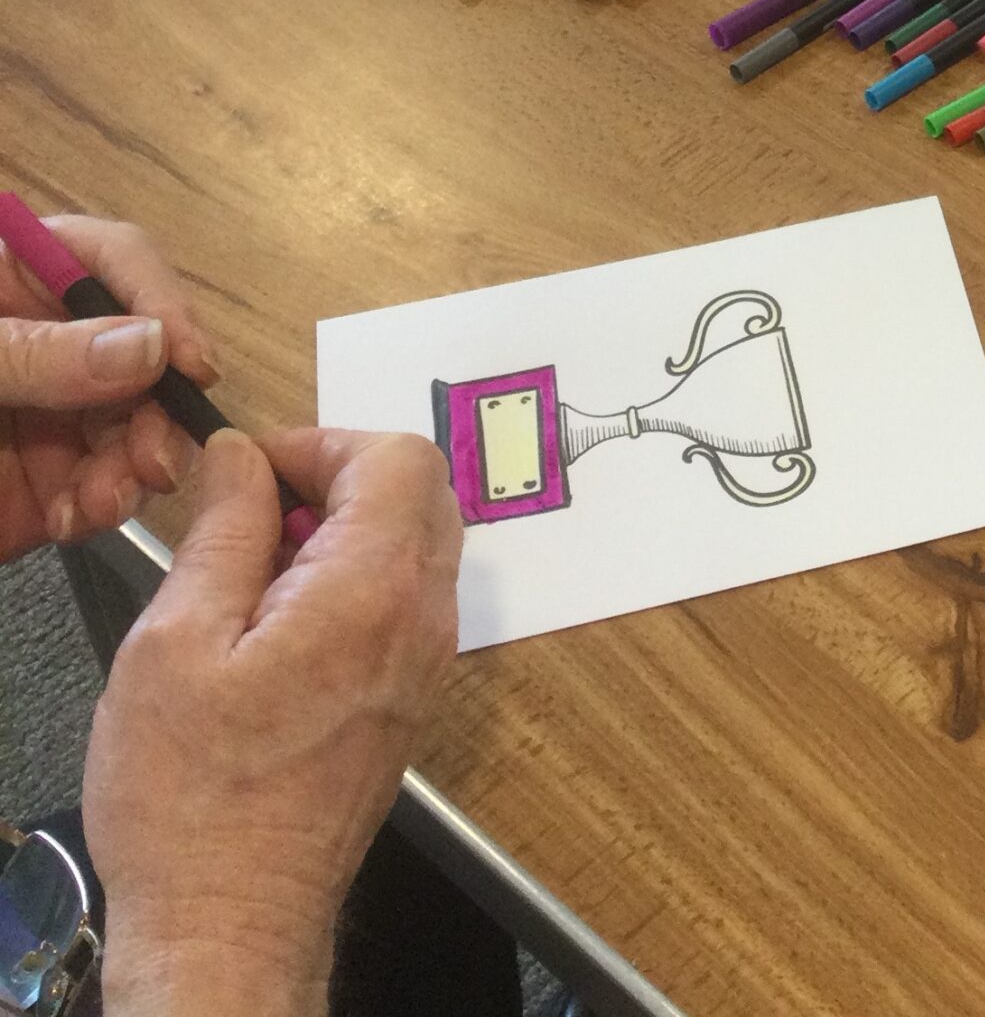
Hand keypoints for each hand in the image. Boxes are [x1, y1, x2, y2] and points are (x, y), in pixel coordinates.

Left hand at [0, 214, 215, 561]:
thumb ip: (35, 352)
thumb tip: (147, 345)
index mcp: (12, 278)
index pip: (114, 265)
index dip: (161, 306)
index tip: (189, 365)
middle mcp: (42, 341)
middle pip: (139, 353)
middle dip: (155, 405)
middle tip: (158, 457)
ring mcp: (40, 414)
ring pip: (128, 425)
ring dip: (134, 463)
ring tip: (112, 500)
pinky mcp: (35, 482)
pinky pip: (94, 486)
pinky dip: (101, 505)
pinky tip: (82, 518)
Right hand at [87, 427, 461, 1016]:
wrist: (229, 926)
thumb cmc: (194, 806)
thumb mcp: (175, 643)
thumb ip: (223, 531)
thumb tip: (241, 459)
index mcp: (374, 592)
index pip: (398, 456)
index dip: (324, 442)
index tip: (257, 468)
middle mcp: (421, 622)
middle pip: (420, 492)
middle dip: (340, 480)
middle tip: (255, 513)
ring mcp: (425, 665)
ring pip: (416, 546)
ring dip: (346, 533)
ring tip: (256, 577)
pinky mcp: (409, 701)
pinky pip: (404, 603)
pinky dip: (354, 584)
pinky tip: (278, 627)